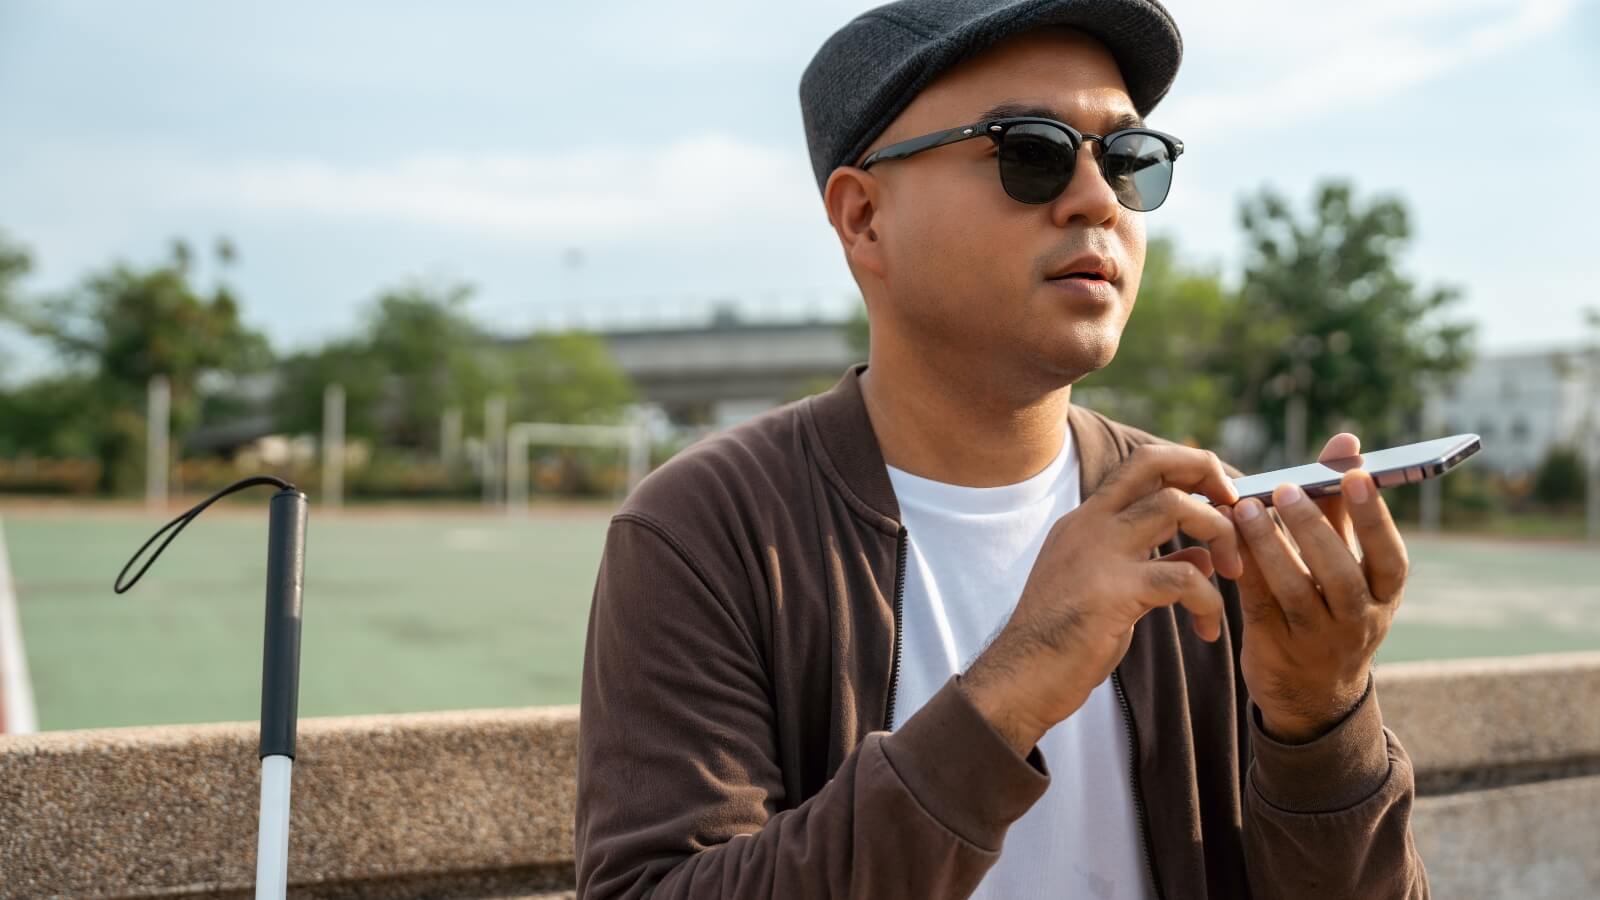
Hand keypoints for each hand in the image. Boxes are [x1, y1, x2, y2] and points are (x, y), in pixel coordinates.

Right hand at [963, 444, 1244, 755]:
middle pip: (1152, 462)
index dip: (1185, 467)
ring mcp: (1098, 553)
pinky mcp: (1113, 591)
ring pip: (1175, 506)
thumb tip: (1202, 559)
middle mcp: (1089, 524)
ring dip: (1219, 534)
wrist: (1021, 678)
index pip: (1138, 466)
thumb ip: (1153, 566)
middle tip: (1233, 507)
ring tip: (1232, 573)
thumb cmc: (1063, 641)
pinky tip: (1208, 629)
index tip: (1218, 495)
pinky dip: (1209, 602)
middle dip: (1204, 471)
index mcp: (1085, 521)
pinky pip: (1184, 578)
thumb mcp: (1110, 590)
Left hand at [1226, 434, 1407, 743]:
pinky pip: (1259, 603)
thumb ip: (1341, 508)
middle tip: (1288, 489)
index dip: (1374, 516)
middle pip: (1341, 575)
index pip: (1391, 556)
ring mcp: (1317, 640)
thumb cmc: (1332, 606)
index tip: (1356, 475)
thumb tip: (1345, 442)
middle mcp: (1359, 621)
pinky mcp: (1275, 648)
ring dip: (1269, 547)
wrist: (1315, 696)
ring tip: (1246, 508)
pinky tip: (1227, 537)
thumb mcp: (1348, 565)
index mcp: (1385, 595)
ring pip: (1295, 591)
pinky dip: (1244, 568)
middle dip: (1314, 528)